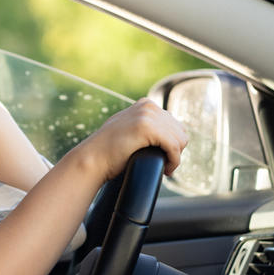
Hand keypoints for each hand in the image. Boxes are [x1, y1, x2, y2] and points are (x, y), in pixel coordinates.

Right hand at [74, 98, 188, 180]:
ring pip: (180, 140)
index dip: (172, 144)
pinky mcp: (147, 128)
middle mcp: (148, 106)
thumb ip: (142, 123)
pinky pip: (174, 147)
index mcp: (146, 104)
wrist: (92, 158)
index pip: (175, 125)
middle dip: (175, 151)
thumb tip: (159, 130)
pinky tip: (165, 170)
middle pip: (180, 132)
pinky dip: (174, 162)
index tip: (163, 156)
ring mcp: (147, 115)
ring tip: (164, 167)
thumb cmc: (108, 150)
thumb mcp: (127, 128)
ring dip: (175, 158)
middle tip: (163, 163)